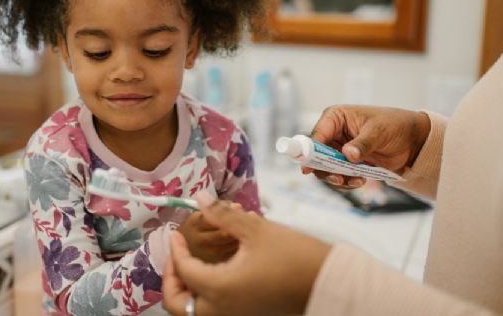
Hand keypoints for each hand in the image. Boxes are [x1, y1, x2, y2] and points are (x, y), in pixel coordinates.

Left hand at [163, 193, 330, 315]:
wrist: (331, 283)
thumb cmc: (296, 256)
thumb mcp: (256, 229)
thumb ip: (222, 214)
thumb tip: (199, 198)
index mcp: (221, 288)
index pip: (184, 271)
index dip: (175, 250)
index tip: (176, 234)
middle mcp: (224, 311)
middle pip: (178, 306)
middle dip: (171, 281)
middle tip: (178, 258)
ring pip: (195, 313)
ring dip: (187, 292)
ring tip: (193, 266)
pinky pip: (215, 312)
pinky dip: (206, 298)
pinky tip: (216, 274)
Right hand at [305, 105, 429, 187]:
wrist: (411, 140)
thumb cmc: (394, 125)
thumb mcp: (379, 131)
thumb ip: (363, 144)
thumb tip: (348, 154)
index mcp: (335, 118)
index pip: (317, 136)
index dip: (310, 152)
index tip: (307, 168)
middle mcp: (333, 134)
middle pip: (317, 156)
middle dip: (325, 169)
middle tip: (339, 178)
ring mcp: (338, 150)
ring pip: (326, 169)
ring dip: (338, 178)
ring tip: (357, 180)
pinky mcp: (346, 163)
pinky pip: (338, 176)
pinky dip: (347, 182)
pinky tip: (360, 180)